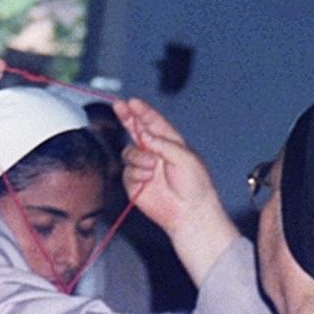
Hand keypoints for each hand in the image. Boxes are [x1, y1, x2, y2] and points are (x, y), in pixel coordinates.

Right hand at [115, 98, 237, 284]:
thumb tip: (143, 135)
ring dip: (139, 157)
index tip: (131, 102)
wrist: (188, 212)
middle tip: (118, 106)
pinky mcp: (134, 183)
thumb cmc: (194, 185)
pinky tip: (147, 180)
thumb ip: (162, 143)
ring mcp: (144, 167)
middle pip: (136, 131)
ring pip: (129, 153)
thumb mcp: (184, 157)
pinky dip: (136, 173)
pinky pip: (127, 171)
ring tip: (152, 167)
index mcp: (170, 143)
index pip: (153, 123)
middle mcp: (155, 153)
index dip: (142, 111)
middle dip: (127, 118)